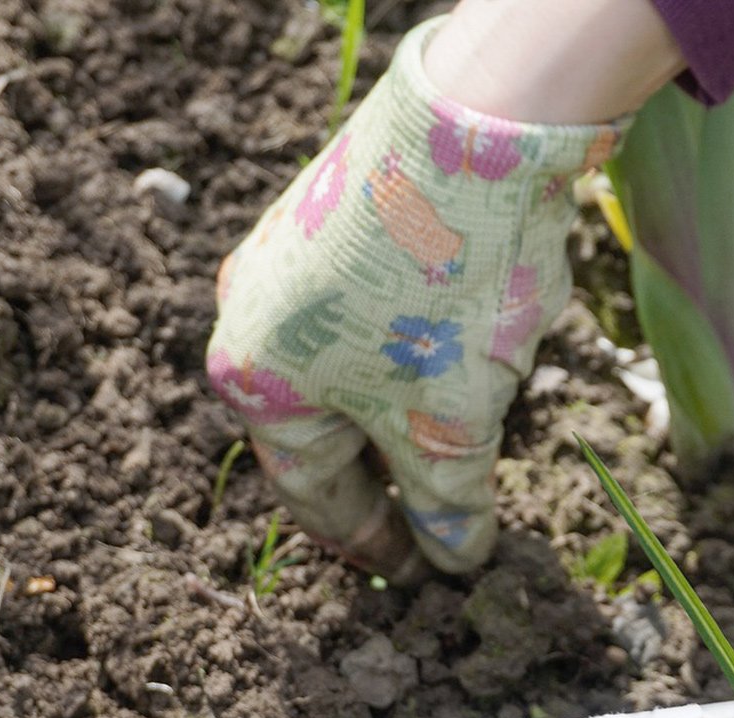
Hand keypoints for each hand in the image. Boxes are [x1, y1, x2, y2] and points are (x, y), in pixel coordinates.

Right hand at [205, 16, 623, 578]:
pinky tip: (479, 343)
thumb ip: (448, 504)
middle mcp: (254, 316)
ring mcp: (294, 256)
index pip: (315, 493)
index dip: (375, 543)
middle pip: (331, 427)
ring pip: (358, 364)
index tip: (421, 574)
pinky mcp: (343, 212)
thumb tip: (456, 559)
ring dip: (414, 405)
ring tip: (476, 428)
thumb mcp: (450, 424)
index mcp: (255, 382)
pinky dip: (423, 344)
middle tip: (446, 517)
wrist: (475, 128)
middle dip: (395, 472)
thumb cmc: (441, 292)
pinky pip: (379, 307)